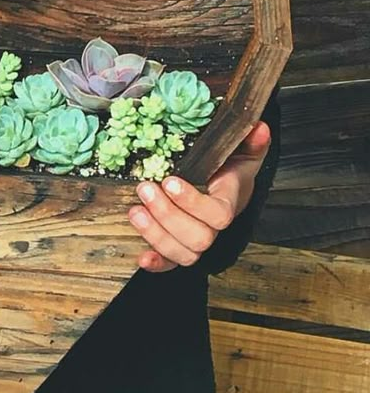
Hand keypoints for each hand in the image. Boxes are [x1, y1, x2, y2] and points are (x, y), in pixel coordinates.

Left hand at [128, 121, 271, 272]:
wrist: (223, 185)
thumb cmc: (228, 167)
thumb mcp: (241, 150)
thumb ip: (251, 141)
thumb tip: (258, 128)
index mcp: (229, 202)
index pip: (218, 214)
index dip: (193, 203)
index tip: (170, 182)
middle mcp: (214, 228)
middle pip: (198, 237)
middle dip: (167, 215)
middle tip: (146, 189)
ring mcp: (196, 241)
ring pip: (183, 253)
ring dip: (156, 234)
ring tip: (135, 210)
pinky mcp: (179, 248)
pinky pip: (171, 264)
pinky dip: (157, 263)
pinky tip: (142, 257)